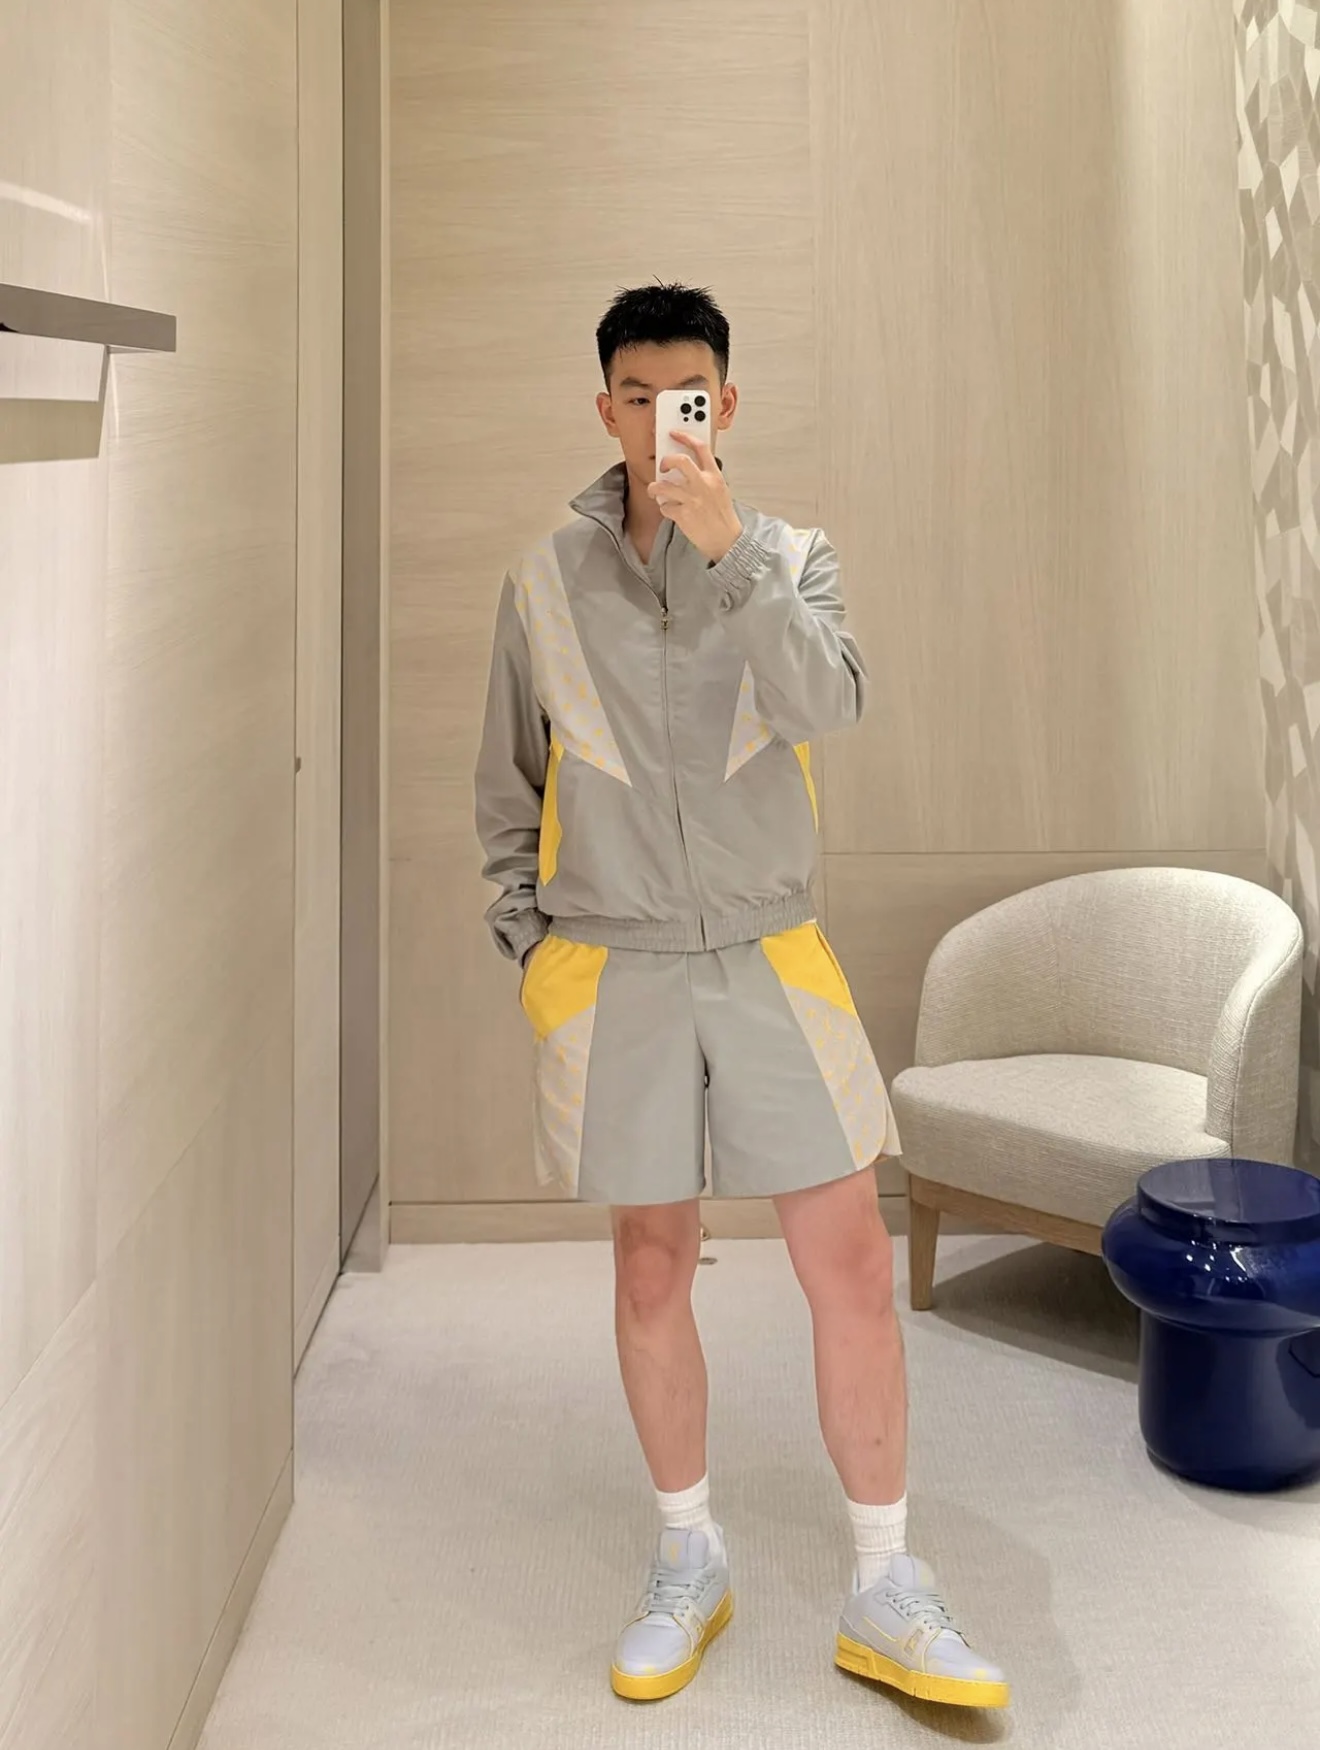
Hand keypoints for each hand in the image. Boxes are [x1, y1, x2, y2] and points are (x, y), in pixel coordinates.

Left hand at [647, 430, 742, 564]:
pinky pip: (664, 506)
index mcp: (715, 476)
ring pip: (663, 486)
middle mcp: (703, 485)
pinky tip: (669, 510)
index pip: (701, 448)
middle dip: (666, 460)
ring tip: (654, 491)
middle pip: (680, 461)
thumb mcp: (720, 490)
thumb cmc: (723, 517)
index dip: (685, 437)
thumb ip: (706, 477)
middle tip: (662, 466)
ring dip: (654, 488)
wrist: (726, 541)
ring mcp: (692, 500)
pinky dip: (664, 508)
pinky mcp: (683, 515)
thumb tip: (685, 469)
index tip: (675, 433)